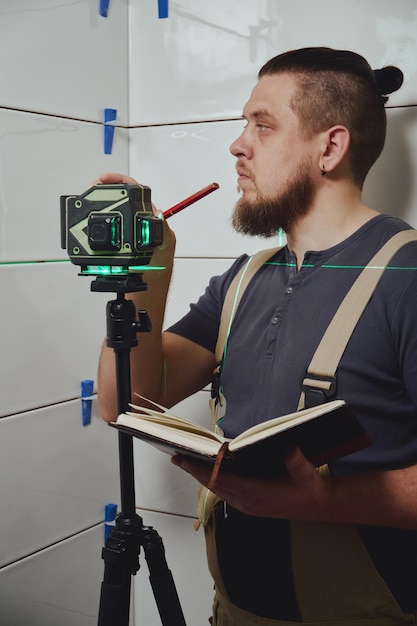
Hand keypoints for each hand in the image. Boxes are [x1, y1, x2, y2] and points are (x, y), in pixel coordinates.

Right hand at [93, 172, 175, 267]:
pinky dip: (92, 221)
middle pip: (116, 195)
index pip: (133, 189)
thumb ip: (161, 229)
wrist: (147, 286)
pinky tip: (86, 219)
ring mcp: (121, 230)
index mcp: (147, 215)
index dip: (119, 180)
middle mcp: (134, 220)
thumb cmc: (159, 266)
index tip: (105, 179)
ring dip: (95, 203)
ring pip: (107, 210)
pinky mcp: (111, 241)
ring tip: (86, 200)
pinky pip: (100, 227)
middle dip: (102, 187)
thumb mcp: (164, 246)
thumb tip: (157, 213)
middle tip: (91, 187)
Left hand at [172, 447, 330, 520]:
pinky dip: (213, 481)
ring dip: (201, 476)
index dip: (201, 470)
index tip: (185, 460)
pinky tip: (208, 471)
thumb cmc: (310, 488)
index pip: (221, 480)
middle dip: (194, 471)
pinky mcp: (249, 504)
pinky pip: (225, 491)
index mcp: (256, 493)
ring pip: (217, 489)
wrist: (318, 506)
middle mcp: (247, 501)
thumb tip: (288, 449)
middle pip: (213, 485)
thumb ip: (296, 462)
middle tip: (176, 457)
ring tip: (186, 461)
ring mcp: (246, 505)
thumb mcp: (306, 473)